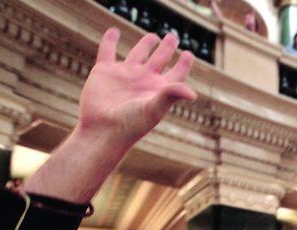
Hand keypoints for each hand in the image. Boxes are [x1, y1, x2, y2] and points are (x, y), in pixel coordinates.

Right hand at [78, 28, 196, 149]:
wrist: (103, 130)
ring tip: (153, 36)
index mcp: (158, 89)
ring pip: (137, 54)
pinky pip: (107, 51)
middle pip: (159, 59)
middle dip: (167, 48)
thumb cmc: (131, 124)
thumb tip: (193, 94)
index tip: (188, 54)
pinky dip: (110, 40)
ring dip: (145, 44)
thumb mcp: (155, 108)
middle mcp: (143, 80)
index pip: (176, 73)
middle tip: (173, 36)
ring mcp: (124, 75)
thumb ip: (172, 95)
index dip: (184, 64)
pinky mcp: (104, 72)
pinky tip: (114, 31)